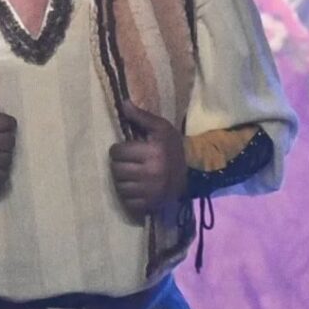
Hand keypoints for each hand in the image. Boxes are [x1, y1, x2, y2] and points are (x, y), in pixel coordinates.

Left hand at [109, 101, 186, 216]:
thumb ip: (141, 116)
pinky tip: (136, 187)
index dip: (118, 149)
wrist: (192, 173)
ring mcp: (151, 192)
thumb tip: (123, 103)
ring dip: (122, 180)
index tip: (124, 149)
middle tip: (127, 162)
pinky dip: (128, 195)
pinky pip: (127, 201)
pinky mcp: (150, 205)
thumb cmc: (173, 147)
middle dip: (119, 164)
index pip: (118, 152)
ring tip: (131, 174)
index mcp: (153, 152)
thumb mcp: (161, 128)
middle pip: (116, 169)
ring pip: (119, 186)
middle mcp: (151, 173)